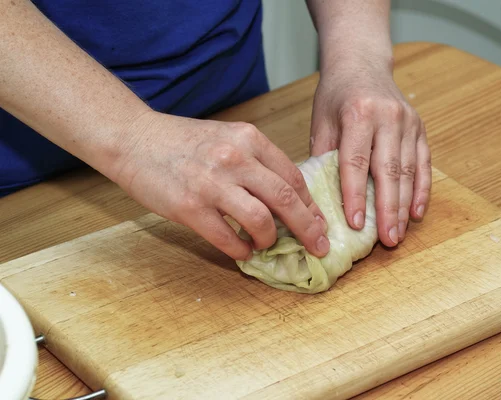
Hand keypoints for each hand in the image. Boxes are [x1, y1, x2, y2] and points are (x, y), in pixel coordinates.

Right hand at [109, 111, 329, 260]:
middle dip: (308, 228)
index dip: (310, 204)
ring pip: (260, 221)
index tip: (318, 221)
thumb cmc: (183, 141)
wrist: (134, 138)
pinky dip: (240, 250)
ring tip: (265, 244)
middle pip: (286, 200)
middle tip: (317, 245)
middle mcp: (235, 158)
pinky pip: (227, 238)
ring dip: (269, 239)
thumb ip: (256, 161)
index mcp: (249, 139)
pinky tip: (241, 251)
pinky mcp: (190, 207)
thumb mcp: (227, 137)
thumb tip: (284, 197)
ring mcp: (212, 184)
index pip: (293, 176)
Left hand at [310, 59, 431, 246]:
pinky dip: (422, 190)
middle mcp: (387, 117)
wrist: (362, 62)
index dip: (355, 195)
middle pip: (388, 171)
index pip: (356, 162)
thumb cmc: (336, 95)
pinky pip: (424, 164)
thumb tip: (320, 198)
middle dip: (387, 209)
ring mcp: (408, 122)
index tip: (355, 224)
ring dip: (404, 206)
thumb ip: (323, 156)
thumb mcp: (321, 120)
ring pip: (409, 171)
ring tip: (399, 234)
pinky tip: (416, 213)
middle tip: (387, 240)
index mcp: (358, 114)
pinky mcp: (420, 128)